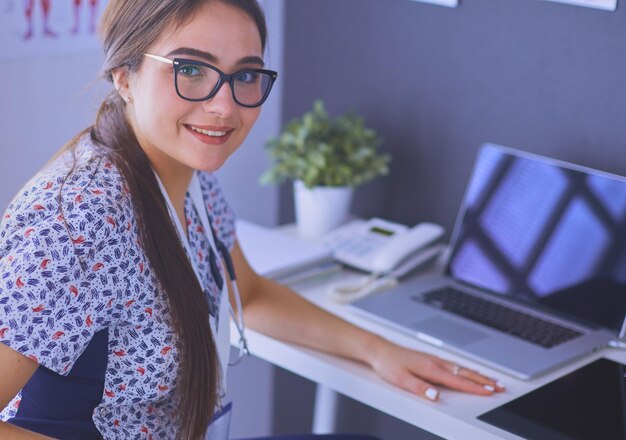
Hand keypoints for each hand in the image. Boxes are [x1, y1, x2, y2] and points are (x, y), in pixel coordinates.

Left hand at [367, 339, 504, 400]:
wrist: (380, 350)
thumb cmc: (389, 364)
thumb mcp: (401, 379)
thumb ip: (420, 388)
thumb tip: (436, 396)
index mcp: (430, 368)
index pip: (458, 380)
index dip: (475, 387)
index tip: (490, 392)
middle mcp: (435, 361)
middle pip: (465, 372)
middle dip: (484, 380)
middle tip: (500, 387)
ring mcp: (434, 359)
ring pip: (461, 367)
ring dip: (478, 374)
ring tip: (492, 380)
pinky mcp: (431, 358)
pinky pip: (455, 364)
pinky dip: (467, 369)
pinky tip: (470, 371)